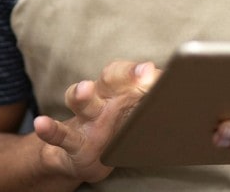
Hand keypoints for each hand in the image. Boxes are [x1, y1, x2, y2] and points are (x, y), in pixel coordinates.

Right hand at [33, 59, 161, 182]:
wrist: (80, 157)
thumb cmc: (116, 130)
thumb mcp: (135, 117)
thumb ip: (154, 104)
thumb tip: (187, 96)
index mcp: (119, 91)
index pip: (129, 73)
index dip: (143, 71)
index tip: (157, 71)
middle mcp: (100, 99)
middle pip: (108, 79)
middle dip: (124, 74)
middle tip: (142, 72)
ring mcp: (84, 120)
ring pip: (82, 101)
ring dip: (83, 94)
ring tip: (85, 89)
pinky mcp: (71, 142)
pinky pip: (60, 134)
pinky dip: (50, 129)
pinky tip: (42, 124)